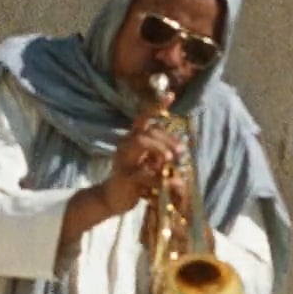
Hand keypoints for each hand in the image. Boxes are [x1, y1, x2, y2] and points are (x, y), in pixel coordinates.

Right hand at [102, 94, 182, 213]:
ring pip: (140, 142)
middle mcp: (125, 144)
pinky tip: (169, 182)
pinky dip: (159, 177)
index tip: (171, 94)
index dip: (157, 105)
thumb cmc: (134, 180)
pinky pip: (143, 172)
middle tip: (180, 152)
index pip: (144, 117)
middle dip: (166, 138)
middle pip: (147, 130)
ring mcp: (123, 159)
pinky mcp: (124, 176)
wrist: (112, 199)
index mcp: (132, 138)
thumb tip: (179, 148)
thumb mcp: (150, 163)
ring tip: (170, 160)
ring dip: (159, 148)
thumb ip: (161, 154)